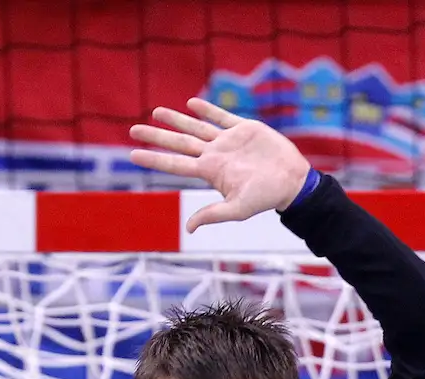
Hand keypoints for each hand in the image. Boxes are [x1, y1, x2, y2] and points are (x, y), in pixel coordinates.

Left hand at [130, 97, 310, 231]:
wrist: (292, 181)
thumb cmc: (266, 198)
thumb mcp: (237, 210)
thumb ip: (212, 214)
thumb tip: (188, 228)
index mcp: (211, 172)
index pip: (175, 163)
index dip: (154, 159)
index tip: (132, 155)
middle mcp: (215, 155)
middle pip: (179, 143)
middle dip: (156, 136)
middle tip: (133, 129)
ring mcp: (228, 141)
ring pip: (196, 128)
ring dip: (176, 120)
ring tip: (156, 112)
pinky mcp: (244, 129)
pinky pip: (221, 116)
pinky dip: (207, 110)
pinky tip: (192, 104)